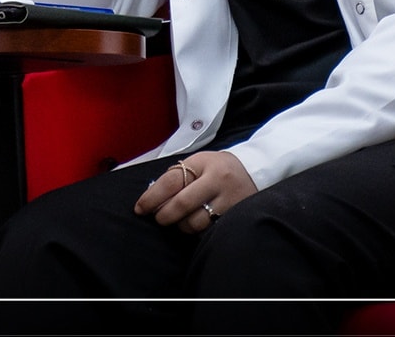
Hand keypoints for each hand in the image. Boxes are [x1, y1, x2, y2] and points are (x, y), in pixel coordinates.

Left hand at [135, 151, 257, 233]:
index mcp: (203, 163)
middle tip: (158, 217)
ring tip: (180, 219)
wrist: (253, 170)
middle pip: (181, 205)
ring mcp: (228, 200)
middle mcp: (217, 180)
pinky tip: (196, 223)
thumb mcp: (198, 163)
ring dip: (180, 225)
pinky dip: (197, 231)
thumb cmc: (217, 168)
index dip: (151, 197)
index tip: (140, 208)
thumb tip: (150, 199)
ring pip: (194, 223)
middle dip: (163, 215)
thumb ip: (176, 177)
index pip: (171, 181)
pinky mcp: (235, 216)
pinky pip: (208, 231)